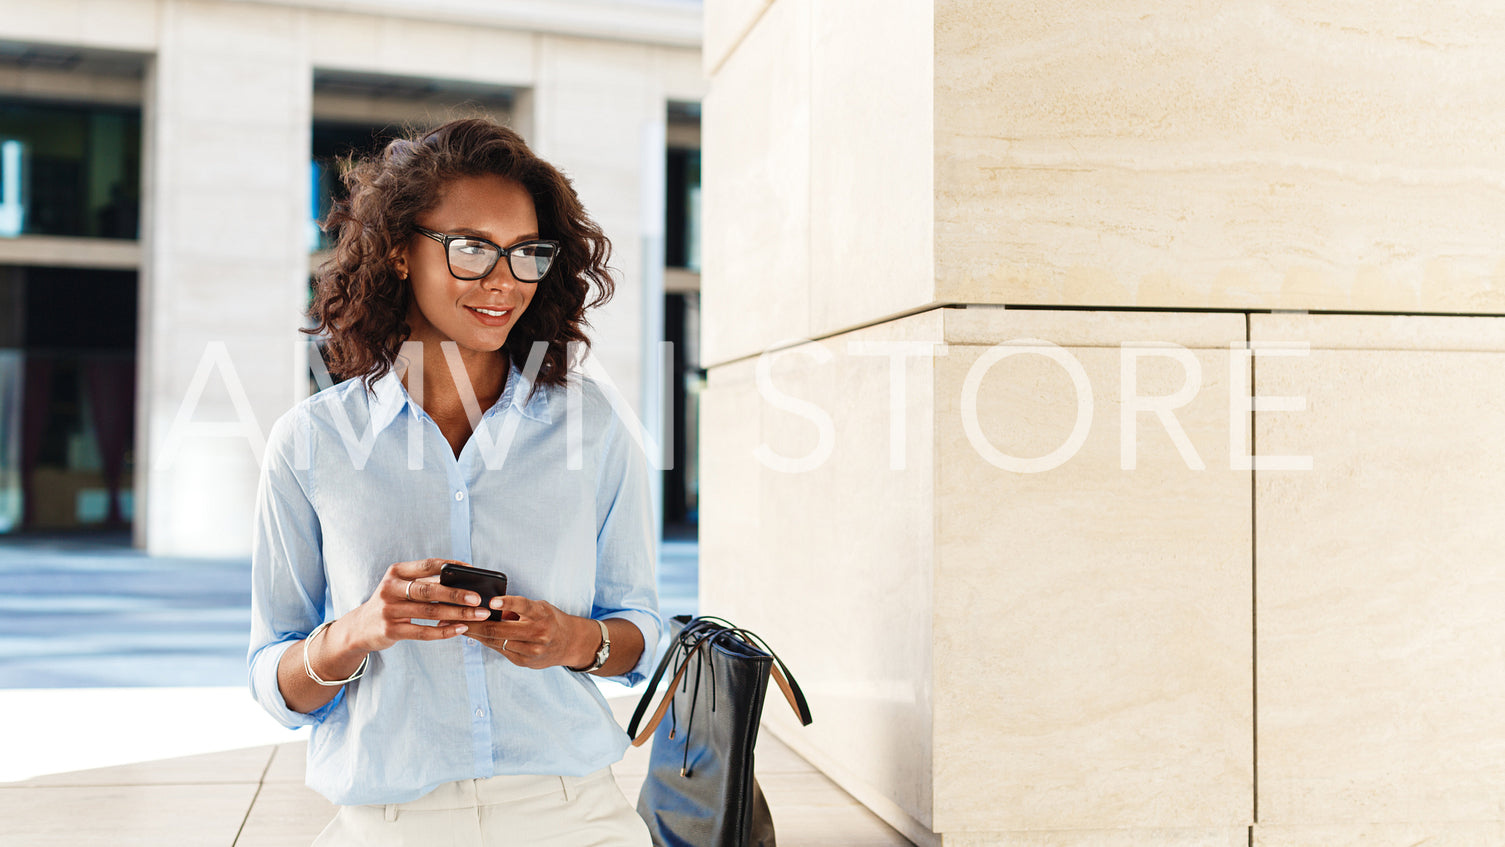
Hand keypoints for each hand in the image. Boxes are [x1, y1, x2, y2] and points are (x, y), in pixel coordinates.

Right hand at [338, 558, 492, 653]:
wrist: (359, 627)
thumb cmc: (391, 603)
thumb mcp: (401, 587)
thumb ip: (426, 582)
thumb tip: (464, 582)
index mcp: (396, 572)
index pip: (427, 565)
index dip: (451, 566)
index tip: (472, 569)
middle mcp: (390, 588)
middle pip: (429, 590)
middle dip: (457, 594)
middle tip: (479, 598)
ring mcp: (389, 610)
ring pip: (429, 612)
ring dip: (457, 614)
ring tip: (478, 615)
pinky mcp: (390, 631)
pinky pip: (422, 632)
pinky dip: (444, 631)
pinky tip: (461, 630)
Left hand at [464, 595, 597, 669]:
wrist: (570, 643)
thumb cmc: (550, 620)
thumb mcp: (540, 608)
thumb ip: (518, 609)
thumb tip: (488, 608)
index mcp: (542, 615)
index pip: (524, 607)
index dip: (508, 603)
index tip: (492, 602)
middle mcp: (538, 634)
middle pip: (500, 629)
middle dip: (475, 623)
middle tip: (458, 616)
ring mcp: (531, 651)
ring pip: (496, 642)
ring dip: (475, 634)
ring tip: (459, 625)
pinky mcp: (525, 662)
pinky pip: (500, 650)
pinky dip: (486, 641)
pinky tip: (475, 636)